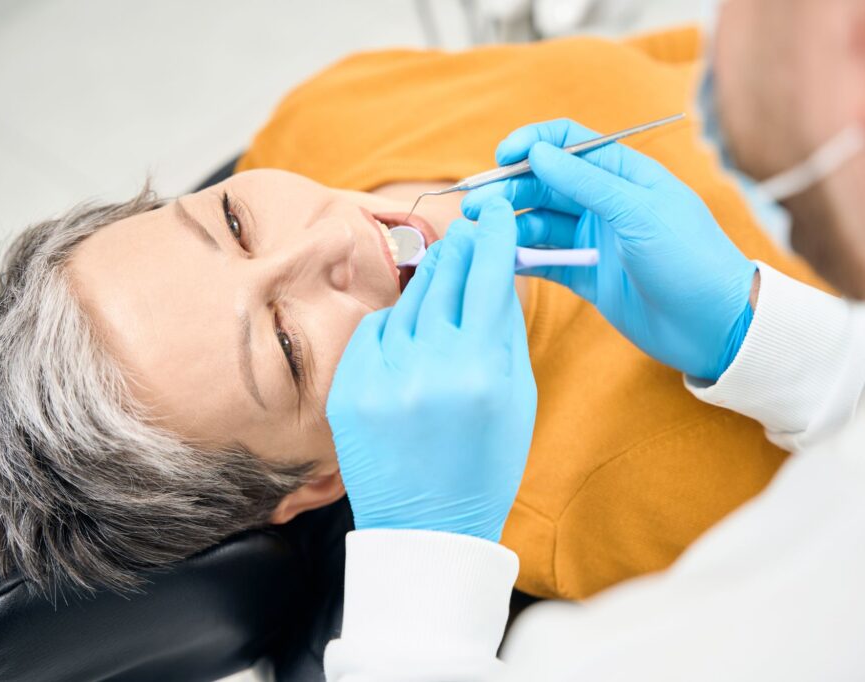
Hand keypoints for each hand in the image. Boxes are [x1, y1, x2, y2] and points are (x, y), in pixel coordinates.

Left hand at [326, 198, 536, 541]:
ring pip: (407, 303)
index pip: (488, 277)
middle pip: (443, 280)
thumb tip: (498, 268)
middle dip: (459, 248)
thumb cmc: (485, 461)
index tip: (496, 211)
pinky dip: (392, 327)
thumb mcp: (516, 395)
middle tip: (466, 228)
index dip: (494, 236)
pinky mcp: (349, 391)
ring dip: (427, 286)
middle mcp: (428, 368)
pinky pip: (373, 332)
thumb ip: (504, 328)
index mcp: (481, 369)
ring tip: (444, 280)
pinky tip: (409, 338)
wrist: (430, 526)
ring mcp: (382, 379)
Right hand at [462, 119, 756, 380]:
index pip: (569, 143)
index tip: (501, 156)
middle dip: (509, 189)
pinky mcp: (588, 277)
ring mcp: (595, 241)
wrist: (716, 326)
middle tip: (476, 204)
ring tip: (480, 230)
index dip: (533, 143)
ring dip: (509, 223)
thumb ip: (586, 183)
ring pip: (540, 223)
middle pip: (546, 184)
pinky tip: (498, 257)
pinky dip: (521, 257)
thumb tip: (537, 152)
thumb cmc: (690, 260)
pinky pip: (546, 260)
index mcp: (625, 175)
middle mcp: (606, 204)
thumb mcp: (639, 213)